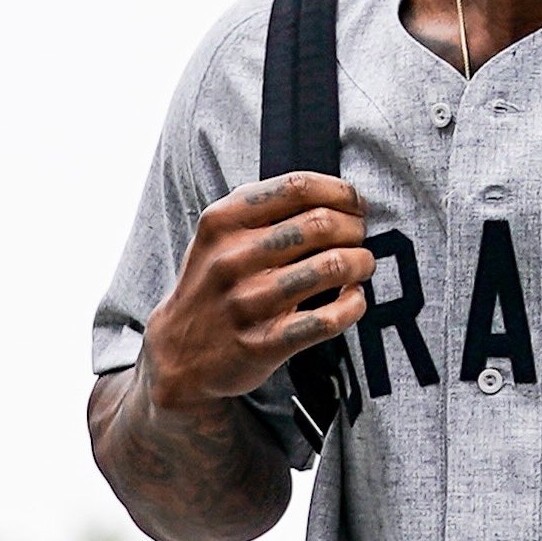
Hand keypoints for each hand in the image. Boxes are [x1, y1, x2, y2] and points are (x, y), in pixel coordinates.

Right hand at [139, 174, 375, 412]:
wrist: (179, 353)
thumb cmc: (213, 286)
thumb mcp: (217, 237)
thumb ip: (262, 211)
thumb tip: (334, 198)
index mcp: (223, 221)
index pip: (296, 187)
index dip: (340, 192)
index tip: (355, 204)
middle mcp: (233, 258)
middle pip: (320, 224)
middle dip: (354, 228)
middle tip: (360, 238)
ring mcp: (248, 302)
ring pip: (331, 267)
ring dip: (360, 263)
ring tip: (362, 266)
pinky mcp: (264, 344)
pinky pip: (327, 320)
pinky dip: (353, 305)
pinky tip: (354, 300)